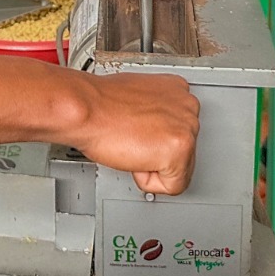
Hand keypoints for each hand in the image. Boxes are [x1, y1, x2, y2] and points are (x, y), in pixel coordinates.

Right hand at [74, 71, 199, 195]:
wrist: (86, 110)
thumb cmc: (100, 105)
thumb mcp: (137, 96)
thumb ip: (155, 109)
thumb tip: (153, 122)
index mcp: (178, 89)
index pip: (180, 129)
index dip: (153, 137)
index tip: (138, 131)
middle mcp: (188, 106)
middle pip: (185, 151)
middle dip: (156, 153)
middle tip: (131, 138)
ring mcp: (187, 128)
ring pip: (179, 170)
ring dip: (152, 165)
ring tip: (131, 144)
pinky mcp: (180, 150)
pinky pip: (172, 186)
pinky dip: (150, 181)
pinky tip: (134, 157)